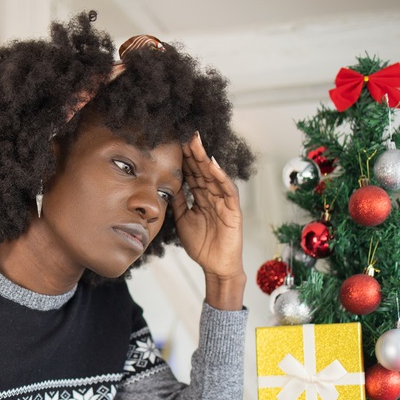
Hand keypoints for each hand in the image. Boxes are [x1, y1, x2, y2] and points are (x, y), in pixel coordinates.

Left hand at [172, 132, 245, 308]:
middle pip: (203, 170)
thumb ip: (178, 202)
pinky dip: (221, 177)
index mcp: (201, 197)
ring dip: (206, 159)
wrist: (215, 266)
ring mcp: (223, 202)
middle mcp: (213, 196)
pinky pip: (227, 191)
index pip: (192, 174)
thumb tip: (166, 185)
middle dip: (194, 152)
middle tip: (185, 133)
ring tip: (197, 143)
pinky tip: (213, 166)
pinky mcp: (233, 210)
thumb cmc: (201, 245)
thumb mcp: (183, 220)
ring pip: (214, 176)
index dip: (184, 159)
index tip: (173, 143)